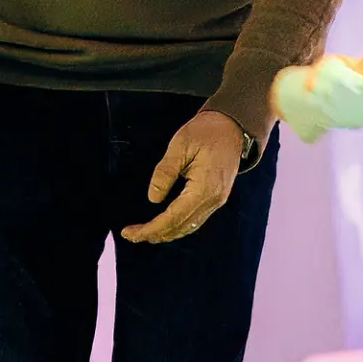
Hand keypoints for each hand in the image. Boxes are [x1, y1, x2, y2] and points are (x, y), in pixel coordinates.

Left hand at [122, 108, 246, 243]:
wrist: (232, 126)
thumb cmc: (206, 131)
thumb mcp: (180, 145)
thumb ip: (165, 172)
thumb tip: (153, 199)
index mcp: (204, 188)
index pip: (173, 218)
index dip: (151, 228)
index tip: (130, 232)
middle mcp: (213, 200)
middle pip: (180, 227)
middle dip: (154, 234)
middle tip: (130, 235)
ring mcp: (217, 201)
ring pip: (189, 227)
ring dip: (166, 233)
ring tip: (143, 233)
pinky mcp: (216, 198)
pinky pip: (195, 220)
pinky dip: (178, 226)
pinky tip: (164, 224)